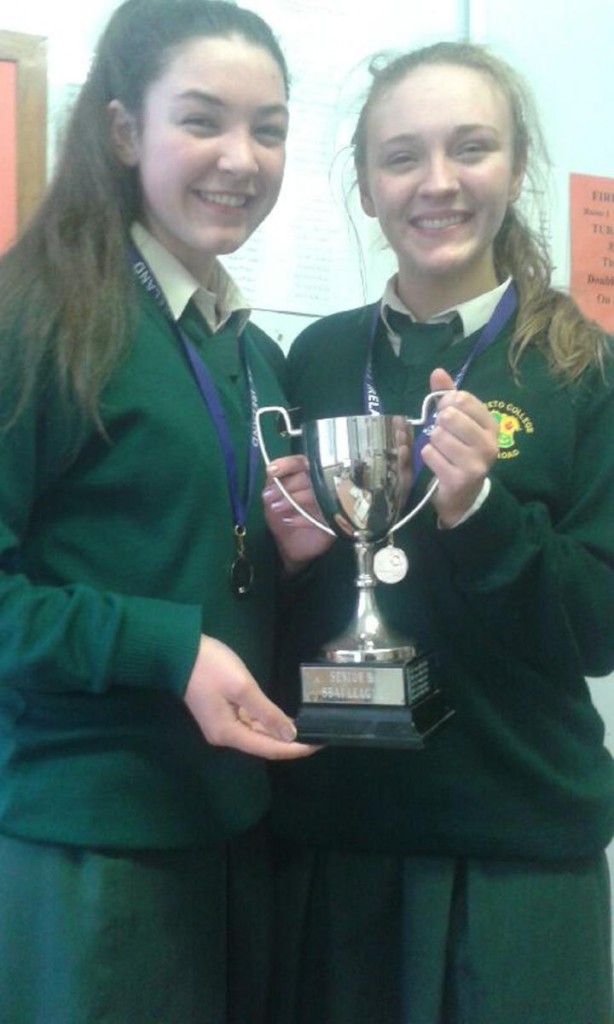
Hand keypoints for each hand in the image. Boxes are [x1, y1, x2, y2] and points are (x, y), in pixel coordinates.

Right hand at [184, 635, 316, 759]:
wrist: (179, 651)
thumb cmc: (212, 668)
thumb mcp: (243, 688)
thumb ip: (267, 713)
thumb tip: (290, 736)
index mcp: (228, 733)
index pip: (268, 748)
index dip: (295, 749)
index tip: (319, 744)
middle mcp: (225, 735)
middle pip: (262, 744)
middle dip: (290, 742)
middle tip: (318, 735)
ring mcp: (222, 724)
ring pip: (256, 734)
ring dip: (279, 733)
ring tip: (306, 729)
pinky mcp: (221, 712)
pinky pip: (248, 723)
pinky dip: (266, 723)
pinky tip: (282, 719)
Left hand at [262, 455, 333, 572]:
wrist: (294, 546)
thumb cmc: (284, 516)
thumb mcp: (273, 500)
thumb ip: (272, 485)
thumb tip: (270, 473)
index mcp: (307, 476)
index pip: (301, 462)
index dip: (286, 464)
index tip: (271, 471)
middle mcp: (322, 486)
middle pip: (307, 478)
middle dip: (285, 486)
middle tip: (268, 496)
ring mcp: (330, 504)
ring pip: (314, 495)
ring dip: (291, 500)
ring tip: (276, 508)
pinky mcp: (334, 522)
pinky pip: (320, 516)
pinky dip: (302, 518)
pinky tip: (289, 521)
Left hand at [422, 368, 498, 527]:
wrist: (464, 494)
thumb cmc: (460, 452)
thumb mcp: (459, 422)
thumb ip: (448, 396)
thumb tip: (437, 371)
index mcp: (492, 425)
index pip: (463, 398)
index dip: (446, 403)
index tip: (446, 413)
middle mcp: (489, 444)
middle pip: (449, 416)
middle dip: (438, 424)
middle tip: (443, 435)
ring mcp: (476, 464)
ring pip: (437, 436)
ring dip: (433, 442)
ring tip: (442, 451)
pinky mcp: (459, 479)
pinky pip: (429, 454)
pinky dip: (428, 456)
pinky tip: (439, 463)